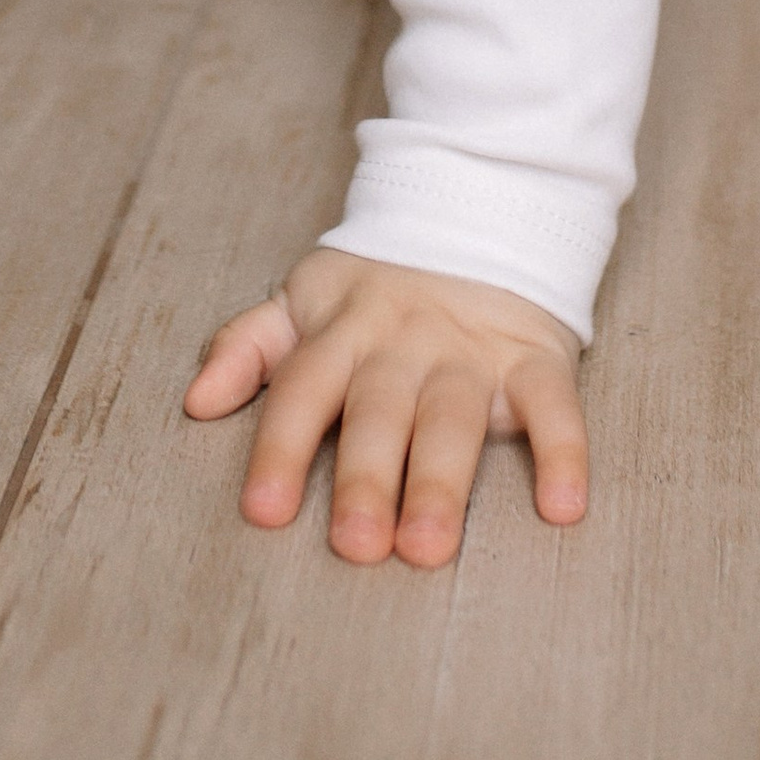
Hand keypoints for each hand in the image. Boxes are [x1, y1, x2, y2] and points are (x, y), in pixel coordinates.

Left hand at [184, 247, 586, 568]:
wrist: (479, 213)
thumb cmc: (377, 288)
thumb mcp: (305, 300)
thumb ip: (250, 346)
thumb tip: (195, 400)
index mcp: (343, 330)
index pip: (303, 389)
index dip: (281, 447)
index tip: (263, 511)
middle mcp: (405, 343)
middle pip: (380, 411)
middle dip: (366, 477)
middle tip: (355, 546)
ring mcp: (472, 352)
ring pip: (454, 417)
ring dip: (441, 481)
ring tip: (427, 547)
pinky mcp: (535, 358)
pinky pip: (553, 405)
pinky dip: (563, 451)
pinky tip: (562, 506)